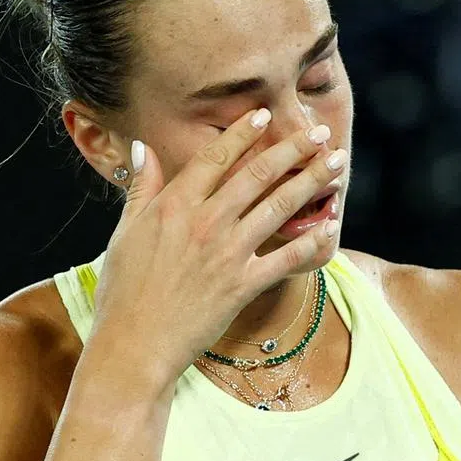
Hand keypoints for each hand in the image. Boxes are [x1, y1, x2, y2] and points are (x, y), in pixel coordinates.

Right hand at [89, 109, 344, 387]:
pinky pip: (287, 258)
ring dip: (312, 181)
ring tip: (336, 163)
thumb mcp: (125, 233)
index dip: (243, 132)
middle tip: (319, 132)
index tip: (265, 115)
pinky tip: (330, 225)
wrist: (134, 345)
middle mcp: (205, 223)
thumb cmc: (124, 292)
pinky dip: (312, 240)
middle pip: (257, 175)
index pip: (215, 157)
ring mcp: (227, 254)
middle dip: (293, 149)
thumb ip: (142, 188)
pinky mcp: (243, 285)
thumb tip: (142, 148)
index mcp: (174, 206)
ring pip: (279, 206)